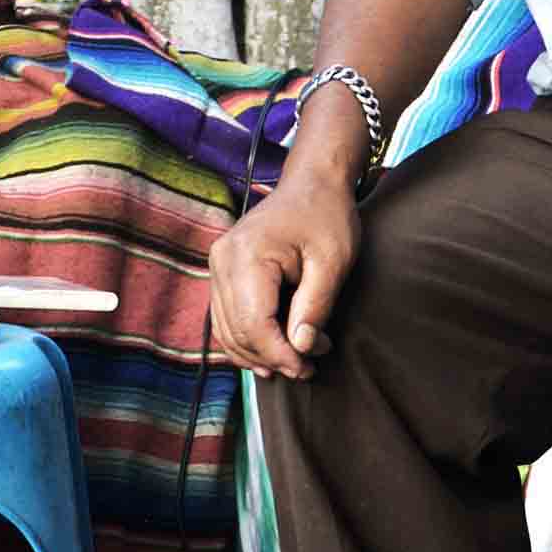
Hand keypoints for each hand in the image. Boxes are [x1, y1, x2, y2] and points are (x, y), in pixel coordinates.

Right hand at [209, 169, 361, 381]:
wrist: (312, 182)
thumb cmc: (327, 215)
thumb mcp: (334, 261)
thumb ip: (315, 307)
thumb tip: (300, 350)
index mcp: (247, 254)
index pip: (254, 324)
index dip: (280, 355)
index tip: (308, 368)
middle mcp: (223, 260)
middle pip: (237, 331)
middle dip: (272, 357)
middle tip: (309, 367)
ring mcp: (218, 264)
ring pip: (227, 330)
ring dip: (258, 354)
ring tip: (295, 363)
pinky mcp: (222, 271)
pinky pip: (226, 318)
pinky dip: (246, 340)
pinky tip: (271, 353)